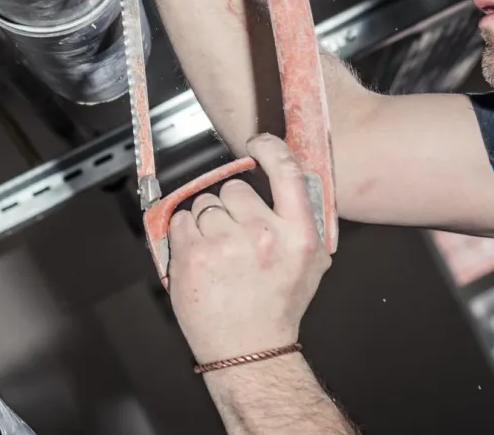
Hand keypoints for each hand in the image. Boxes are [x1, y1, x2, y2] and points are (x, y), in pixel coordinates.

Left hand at [166, 135, 331, 364]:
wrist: (249, 349)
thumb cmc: (277, 307)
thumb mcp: (312, 264)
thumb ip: (304, 222)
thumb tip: (290, 182)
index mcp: (299, 235)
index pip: (287, 172)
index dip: (270, 149)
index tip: (257, 144)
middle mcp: (263, 234)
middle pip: (234, 189)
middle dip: (230, 207)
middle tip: (234, 237)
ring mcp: (225, 244)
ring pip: (205, 204)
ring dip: (206, 222)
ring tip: (217, 253)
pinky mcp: (193, 254)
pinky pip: (181, 220)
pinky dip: (185, 234)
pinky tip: (199, 257)